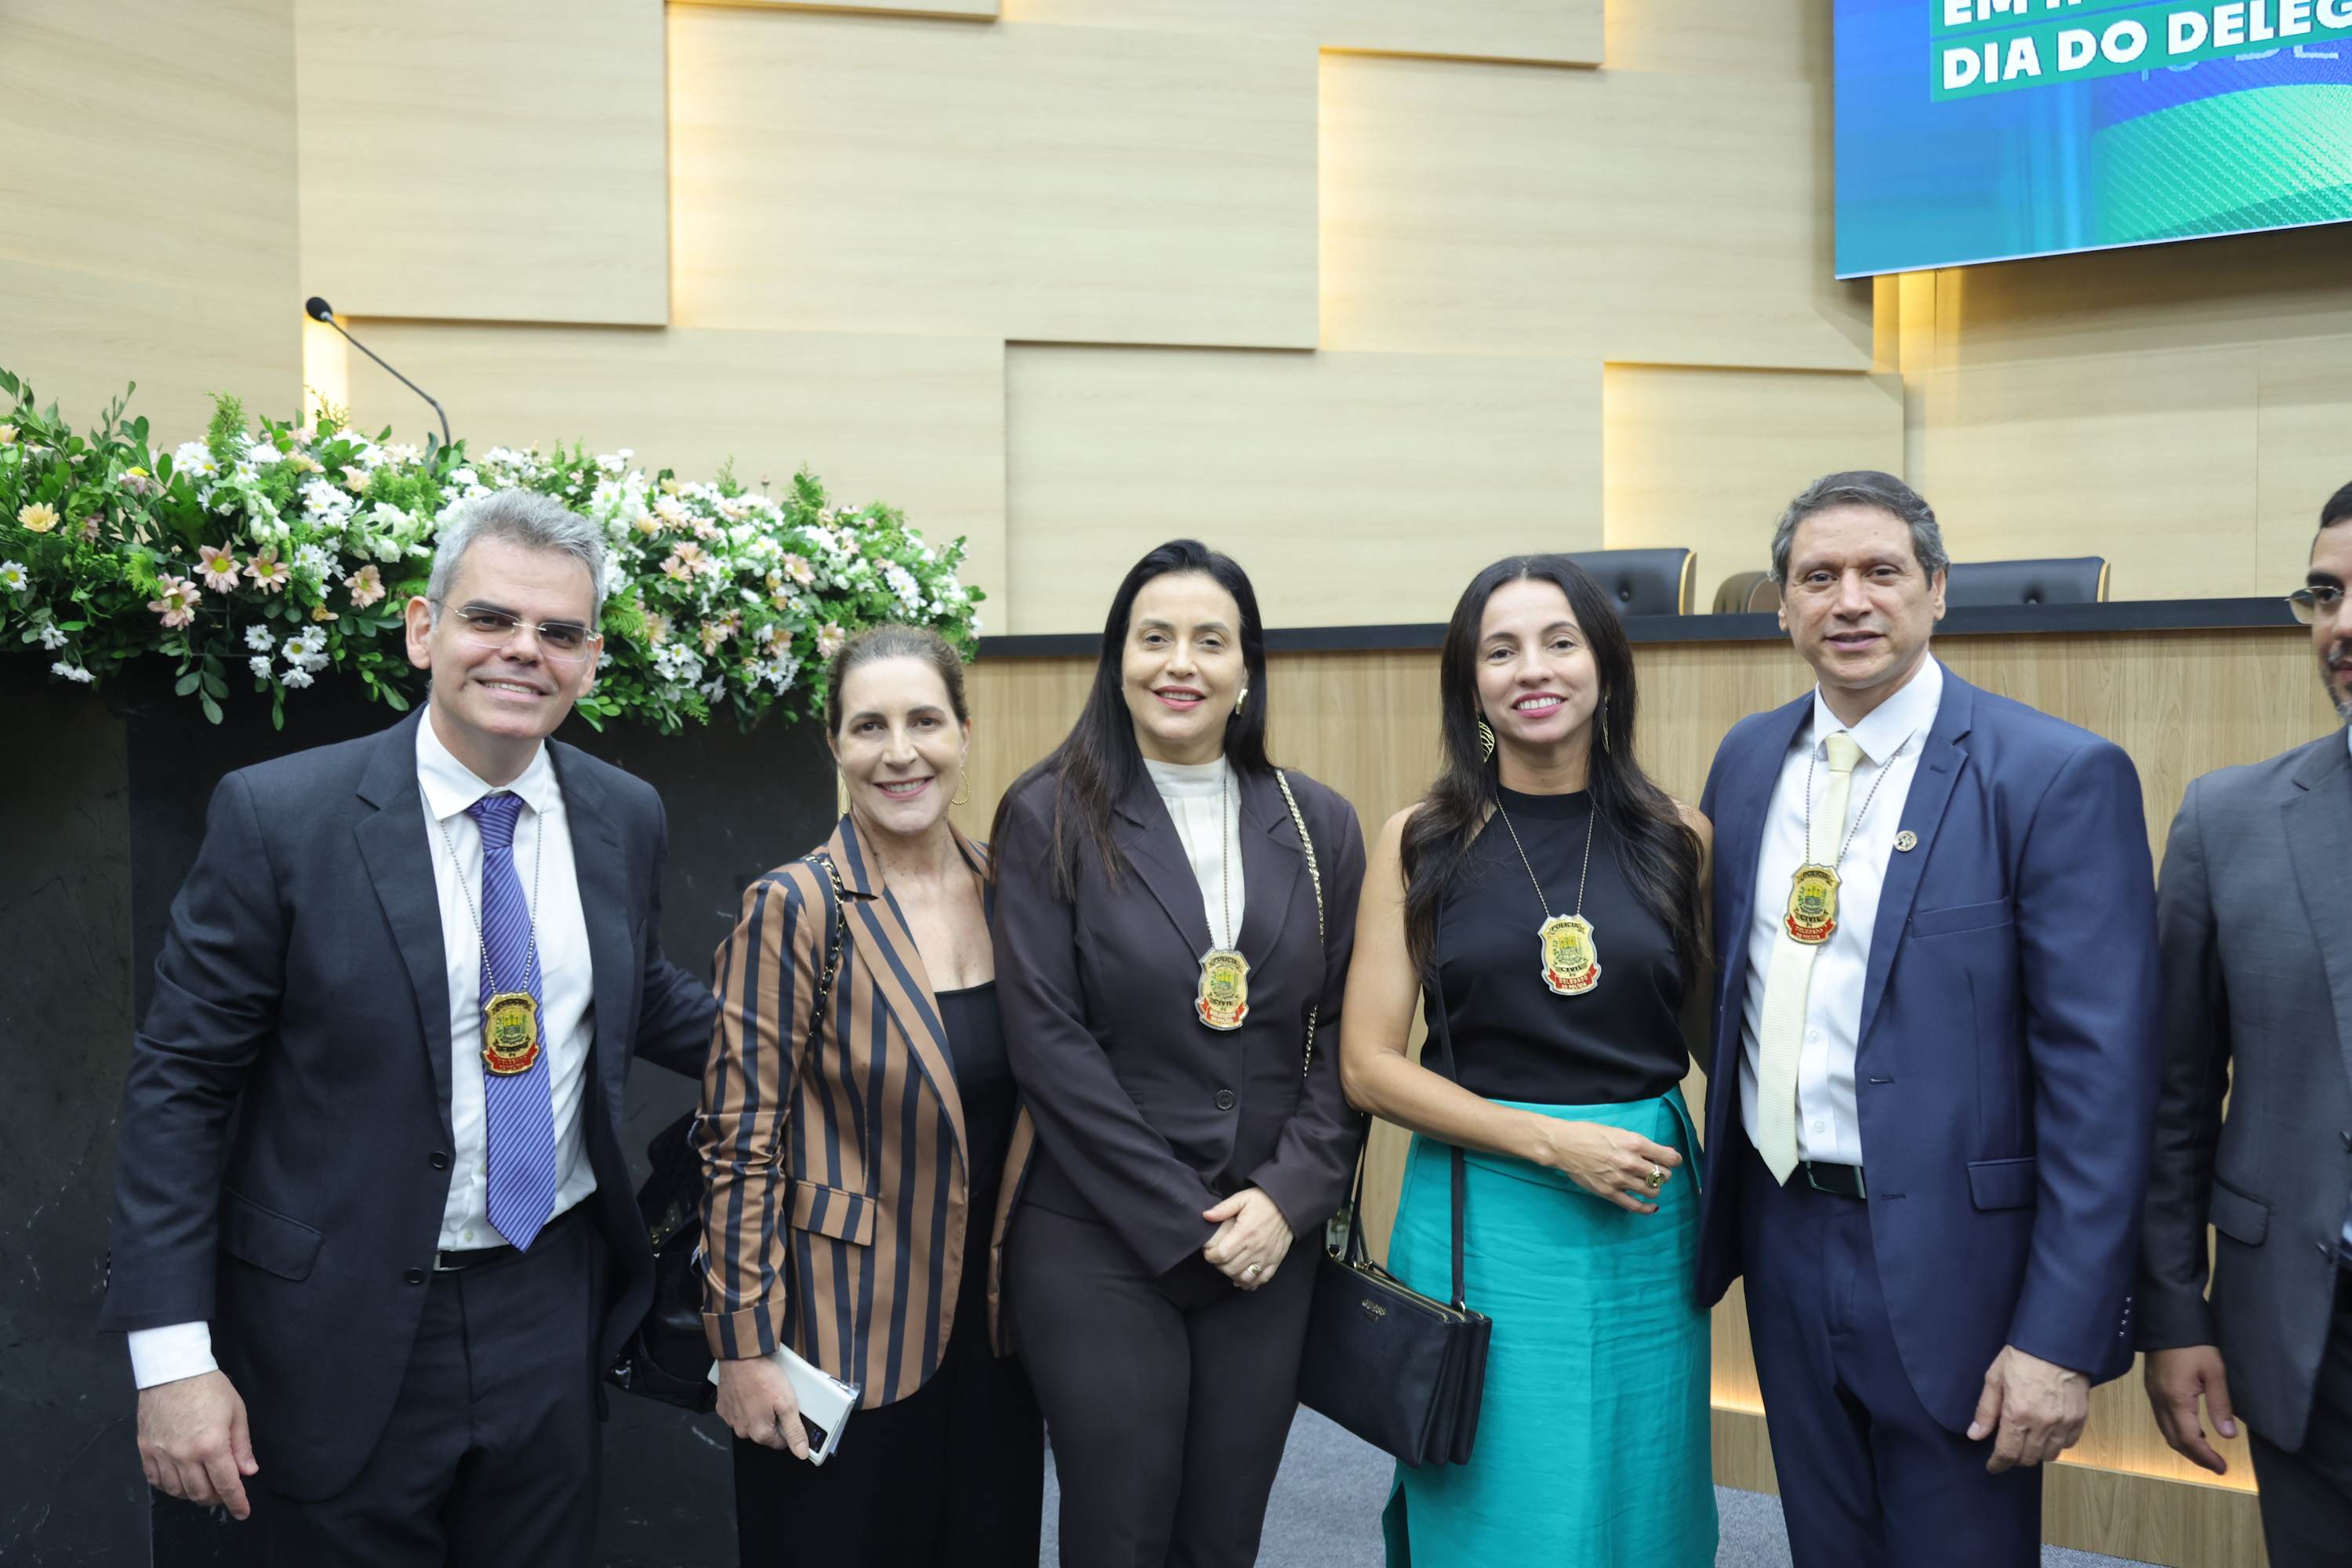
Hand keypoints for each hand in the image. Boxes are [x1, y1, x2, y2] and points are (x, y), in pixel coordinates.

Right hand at [137, 1370, 257, 1518]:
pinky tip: (180, 1479)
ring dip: (193, 1494)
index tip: (242, 1512)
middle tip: (224, 1493)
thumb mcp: (236, 1412)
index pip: (226, 1485)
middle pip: (201, 1493)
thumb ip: (242, 1446)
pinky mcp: (146, 1449)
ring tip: (204, 1486)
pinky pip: (155, 1480)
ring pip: (177, 1491)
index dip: (236, 1502)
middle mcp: (184, 1455)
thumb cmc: (209, 1387)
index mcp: (211, 1445)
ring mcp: (162, 1454)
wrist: (173, 1369)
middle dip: (216, 1499)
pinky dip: (169, 1486)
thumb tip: (248, 1471)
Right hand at [715, 1355, 809, 1459]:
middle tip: (776, 1399)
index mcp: (760, 1432)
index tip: (789, 1415)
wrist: (740, 1357)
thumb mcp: (787, 1404)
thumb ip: (795, 1430)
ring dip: (757, 1411)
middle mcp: (743, 1430)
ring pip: (750, 1422)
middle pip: (765, 1432)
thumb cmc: (762, 1377)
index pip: (780, 1443)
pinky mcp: (723, 1407)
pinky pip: (737, 1412)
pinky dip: (744, 1404)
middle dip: (772, 1419)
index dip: (787, 1428)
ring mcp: (731, 1419)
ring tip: (763, 1393)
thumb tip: (801, 1452)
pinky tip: (751, 1391)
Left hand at [1202, 1188, 1293, 1289]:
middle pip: (1231, 1268)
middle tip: (1216, 1258)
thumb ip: (1223, 1208)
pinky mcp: (1276, 1260)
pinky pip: (1262, 1278)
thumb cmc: (1264, 1201)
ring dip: (1233, 1275)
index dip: (1210, 1256)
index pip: (1222, 1254)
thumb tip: (1206, 1216)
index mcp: (1245, 1232)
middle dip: (1219, 1266)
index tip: (1207, 1252)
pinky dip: (1251, 1283)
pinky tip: (1242, 1280)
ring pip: (1245, 1277)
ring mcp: (1267, 1256)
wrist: (1289, 1205)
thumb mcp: (1243, 1198)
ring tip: (1228, 1267)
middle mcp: (1256, 1247)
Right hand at [1530, 1118, 1682, 1213]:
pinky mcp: (1610, 1192)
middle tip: (1655, 1170)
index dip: (1675, 1160)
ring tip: (1648, 1183)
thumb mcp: (1619, 1132)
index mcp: (1635, 1143)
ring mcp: (1620, 1179)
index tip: (1672, 1161)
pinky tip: (1651, 1206)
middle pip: (1663, 1176)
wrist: (1564, 1145)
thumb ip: (1642, 1144)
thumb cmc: (1590, 1134)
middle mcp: (1631, 1162)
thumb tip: (1666, 1152)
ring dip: (1655, 1188)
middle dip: (1663, 1173)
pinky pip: (1636, 1206)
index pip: (1670, 1158)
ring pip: (1653, 1191)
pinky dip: (1647, 1208)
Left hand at [1968, 1344, 2088, 1471]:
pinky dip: (2057, 1444)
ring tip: (2027, 1442)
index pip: (2007, 1453)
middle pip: (2028, 1458)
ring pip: (2050, 1455)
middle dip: (2015, 1459)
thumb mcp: (1995, 1379)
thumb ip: (1986, 1410)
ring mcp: (2064, 1423)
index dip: (1998, 1464)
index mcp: (2017, 1414)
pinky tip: (2047, 1433)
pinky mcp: (2080, 1419)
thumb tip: (1975, 1435)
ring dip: (2036, 1454)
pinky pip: (2069, 1444)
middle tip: (2008, 1450)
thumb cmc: (2023, 1356)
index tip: (1993, 1466)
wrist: (2057, 1343)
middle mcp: (2042, 1424)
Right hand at [2145, 1344, 2237, 1474]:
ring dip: (2185, 1445)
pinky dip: (2177, 1432)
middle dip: (2195, 1457)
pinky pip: (2163, 1419)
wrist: (2168, 1320)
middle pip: (2174, 1440)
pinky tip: (2193, 1429)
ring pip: (2166, 1431)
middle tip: (2216, 1465)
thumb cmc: (2195, 1344)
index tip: (2222, 1467)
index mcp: (2176, 1399)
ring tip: (2207, 1451)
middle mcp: (2160, 1401)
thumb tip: (2227, 1436)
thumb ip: (2220, 1404)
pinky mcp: (2152, 1389)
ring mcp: (2153, 1395)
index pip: (2189, 1439)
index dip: (2205, 1457)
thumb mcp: (2215, 1372)